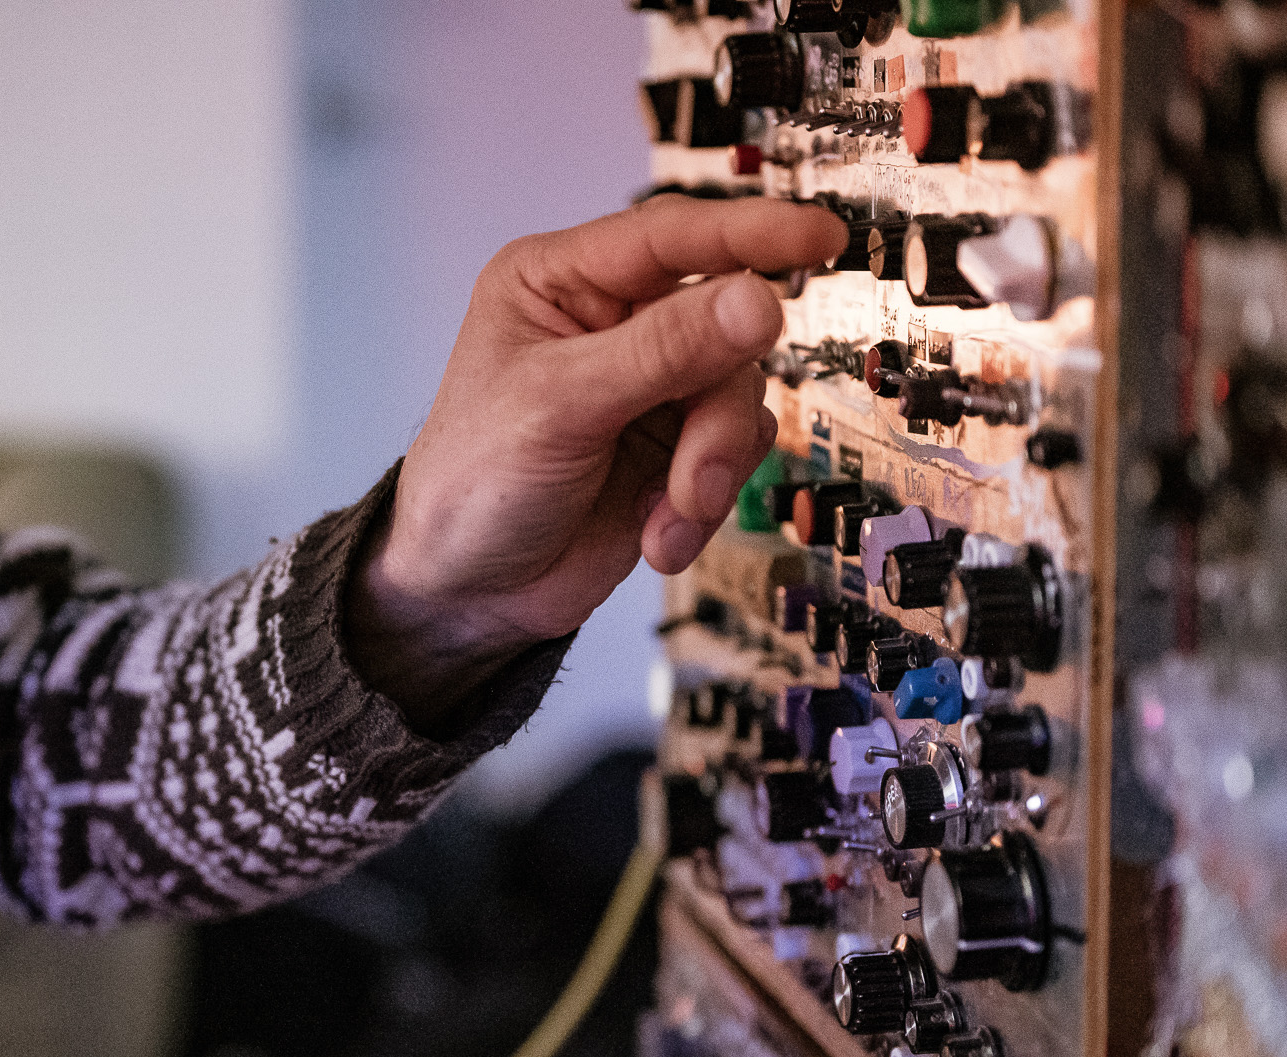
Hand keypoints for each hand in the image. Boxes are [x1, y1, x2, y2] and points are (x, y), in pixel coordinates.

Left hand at [346, 195, 845, 728]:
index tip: (818, 237)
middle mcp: (614, 325)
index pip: (671, 236)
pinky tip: (660, 534)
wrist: (468, 593)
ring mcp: (651, 388)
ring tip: (670, 511)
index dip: (750, 233)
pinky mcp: (675, 449)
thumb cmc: (470, 485)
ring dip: (710, 467)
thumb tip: (755, 299)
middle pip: (724, 325)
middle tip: (695, 467)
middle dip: (712, 410)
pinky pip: (735, 454)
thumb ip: (661, 351)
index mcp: (563, 282)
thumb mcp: (558, 406)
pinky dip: (705, 503)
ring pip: (738, 395)